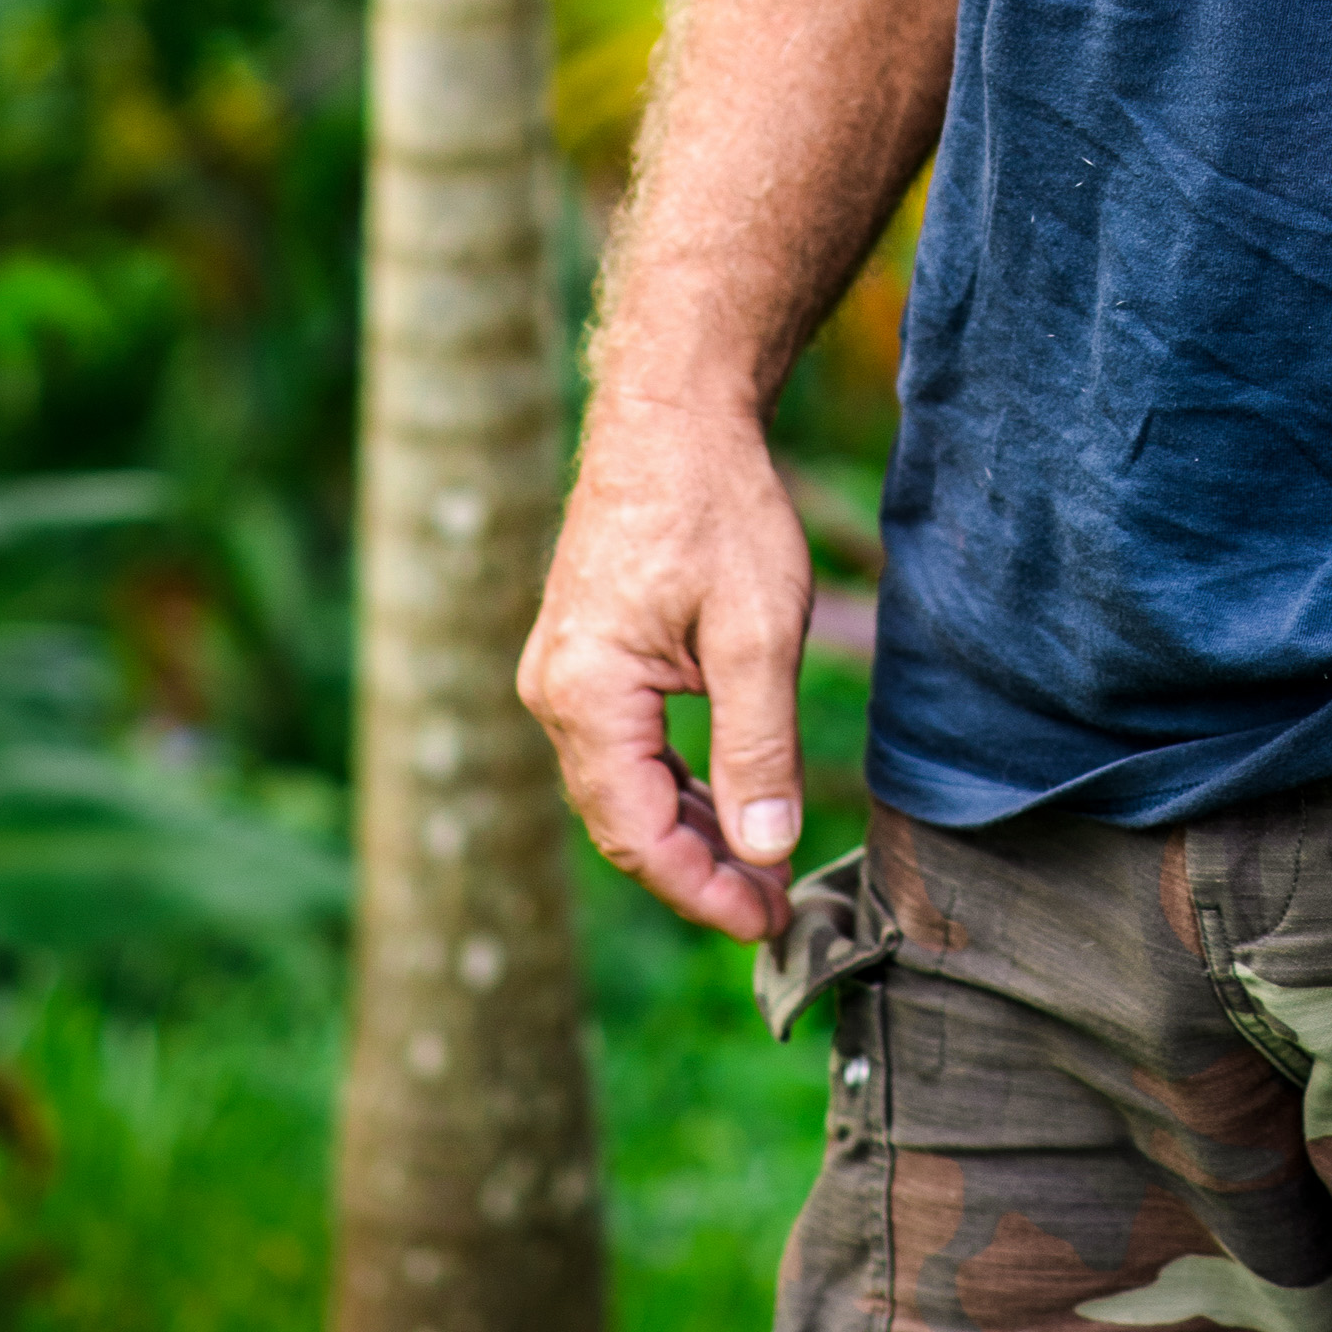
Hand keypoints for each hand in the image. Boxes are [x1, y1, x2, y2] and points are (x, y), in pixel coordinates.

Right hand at [519, 405, 819, 945]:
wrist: (676, 410)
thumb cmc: (716, 507)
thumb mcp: (756, 633)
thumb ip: (758, 748)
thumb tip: (765, 852)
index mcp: (584, 696)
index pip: (637, 837)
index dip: (704, 892)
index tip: (769, 921)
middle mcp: (554, 692)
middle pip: (623, 821)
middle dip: (701, 870)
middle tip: (777, 901)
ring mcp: (562, 672)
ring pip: (624, 787)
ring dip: (692, 829)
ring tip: (765, 862)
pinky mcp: (584, 654)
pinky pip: (624, 746)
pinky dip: (677, 781)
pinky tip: (731, 797)